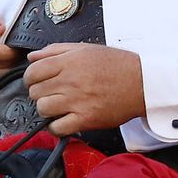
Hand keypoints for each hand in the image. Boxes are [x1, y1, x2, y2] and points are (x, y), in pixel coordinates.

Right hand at [0, 11, 20, 87]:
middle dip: (16, 58)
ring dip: (16, 67)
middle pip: (2, 65)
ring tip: (19, 57)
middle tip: (23, 50)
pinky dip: (13, 75)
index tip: (20, 45)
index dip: (10, 50)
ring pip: (5, 75)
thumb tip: (0, 29)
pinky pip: (5, 83)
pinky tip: (15, 65)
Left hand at [24, 43, 145, 135]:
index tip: (39, 81)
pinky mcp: (86, 118)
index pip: (32, 72)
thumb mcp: (88, 49)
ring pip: (42, 109)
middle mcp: (71, 81)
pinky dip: (57, 126)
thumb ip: (57, 50)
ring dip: (48, 109)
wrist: (145, 83)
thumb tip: (33, 56)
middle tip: (55, 92)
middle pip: (35, 92)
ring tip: (61, 106)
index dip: (32, 77)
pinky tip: (66, 119)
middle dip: (41, 92)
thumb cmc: (119, 66)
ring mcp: (78, 101)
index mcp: (70, 62)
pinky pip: (57, 127)